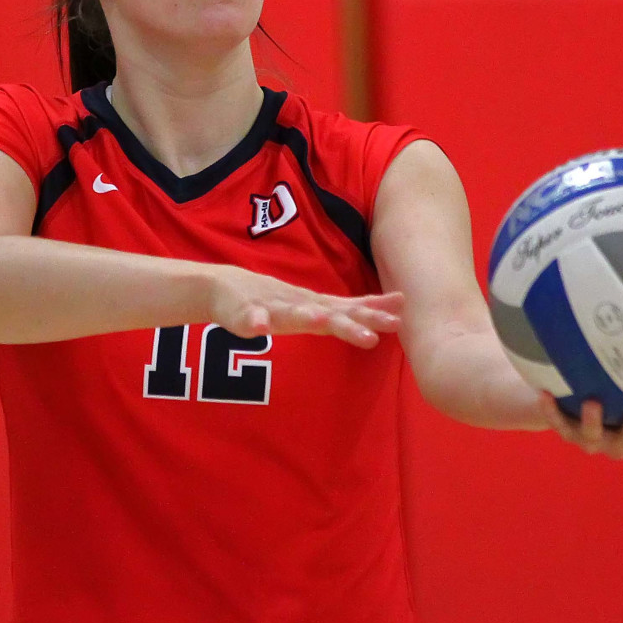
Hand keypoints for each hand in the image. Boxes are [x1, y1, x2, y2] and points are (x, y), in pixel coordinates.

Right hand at [210, 266, 404, 347]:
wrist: (222, 288)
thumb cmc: (273, 303)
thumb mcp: (312, 308)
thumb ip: (347, 312)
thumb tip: (389, 317)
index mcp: (313, 308)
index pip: (349, 310)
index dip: (373, 311)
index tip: (399, 308)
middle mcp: (297, 306)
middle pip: (329, 314)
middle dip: (352, 323)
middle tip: (375, 334)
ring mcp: (271, 309)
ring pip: (291, 313)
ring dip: (306, 315)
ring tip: (320, 319)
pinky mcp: (244, 314)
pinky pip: (250, 319)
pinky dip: (256, 321)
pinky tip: (259, 327)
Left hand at [539, 392, 622, 459]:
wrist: (573, 404)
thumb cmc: (614, 387)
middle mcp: (621, 440)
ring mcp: (593, 440)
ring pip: (594, 437)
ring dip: (594, 422)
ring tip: (592, 403)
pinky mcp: (567, 432)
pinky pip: (558, 424)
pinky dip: (552, 411)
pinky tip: (545, 394)